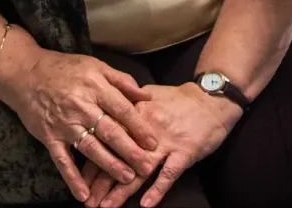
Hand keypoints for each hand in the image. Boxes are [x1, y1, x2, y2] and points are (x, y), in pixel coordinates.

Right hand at [0, 41, 160, 201]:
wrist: (26, 74)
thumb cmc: (65, 69)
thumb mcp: (96, 66)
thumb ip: (122, 81)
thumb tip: (147, 97)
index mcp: (95, 88)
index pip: (122, 110)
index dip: (139, 128)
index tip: (153, 143)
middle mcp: (81, 107)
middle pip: (110, 132)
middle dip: (130, 151)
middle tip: (147, 167)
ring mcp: (65, 124)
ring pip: (90, 148)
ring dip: (109, 165)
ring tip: (126, 178)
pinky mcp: (50, 137)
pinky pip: (62, 161)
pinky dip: (72, 178)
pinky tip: (83, 194)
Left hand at [79, 83, 241, 207]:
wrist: (211, 98)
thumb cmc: (180, 99)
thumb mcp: (149, 95)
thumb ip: (128, 104)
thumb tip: (106, 112)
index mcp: (136, 115)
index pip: (108, 140)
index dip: (94, 161)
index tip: (80, 180)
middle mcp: (147, 130)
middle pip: (120, 158)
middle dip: (102, 182)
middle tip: (89, 202)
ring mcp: (167, 142)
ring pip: (140, 169)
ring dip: (122, 191)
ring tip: (106, 206)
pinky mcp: (185, 151)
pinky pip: (169, 173)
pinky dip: (158, 189)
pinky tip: (146, 204)